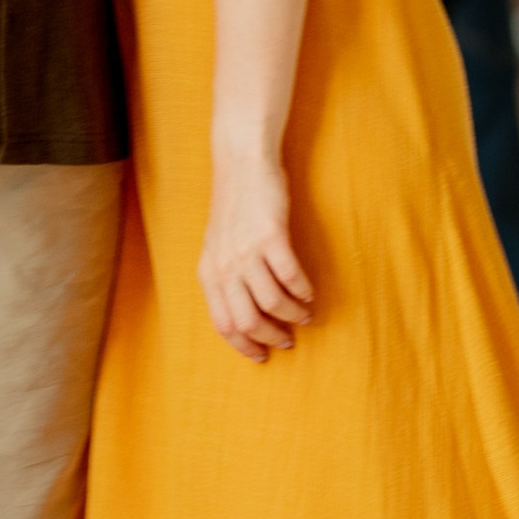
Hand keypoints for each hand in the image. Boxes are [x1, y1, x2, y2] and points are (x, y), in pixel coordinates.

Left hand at [199, 151, 314, 360]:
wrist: (242, 164)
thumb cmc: (234, 206)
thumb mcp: (217, 245)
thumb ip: (224, 276)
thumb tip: (241, 313)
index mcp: (208, 272)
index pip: (223, 324)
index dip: (243, 345)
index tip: (262, 355)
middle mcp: (224, 265)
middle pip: (247, 320)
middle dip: (271, 336)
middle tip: (288, 340)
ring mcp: (246, 251)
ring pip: (272, 302)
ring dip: (292, 315)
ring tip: (305, 315)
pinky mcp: (270, 236)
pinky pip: (290, 276)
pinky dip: (303, 291)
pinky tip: (309, 293)